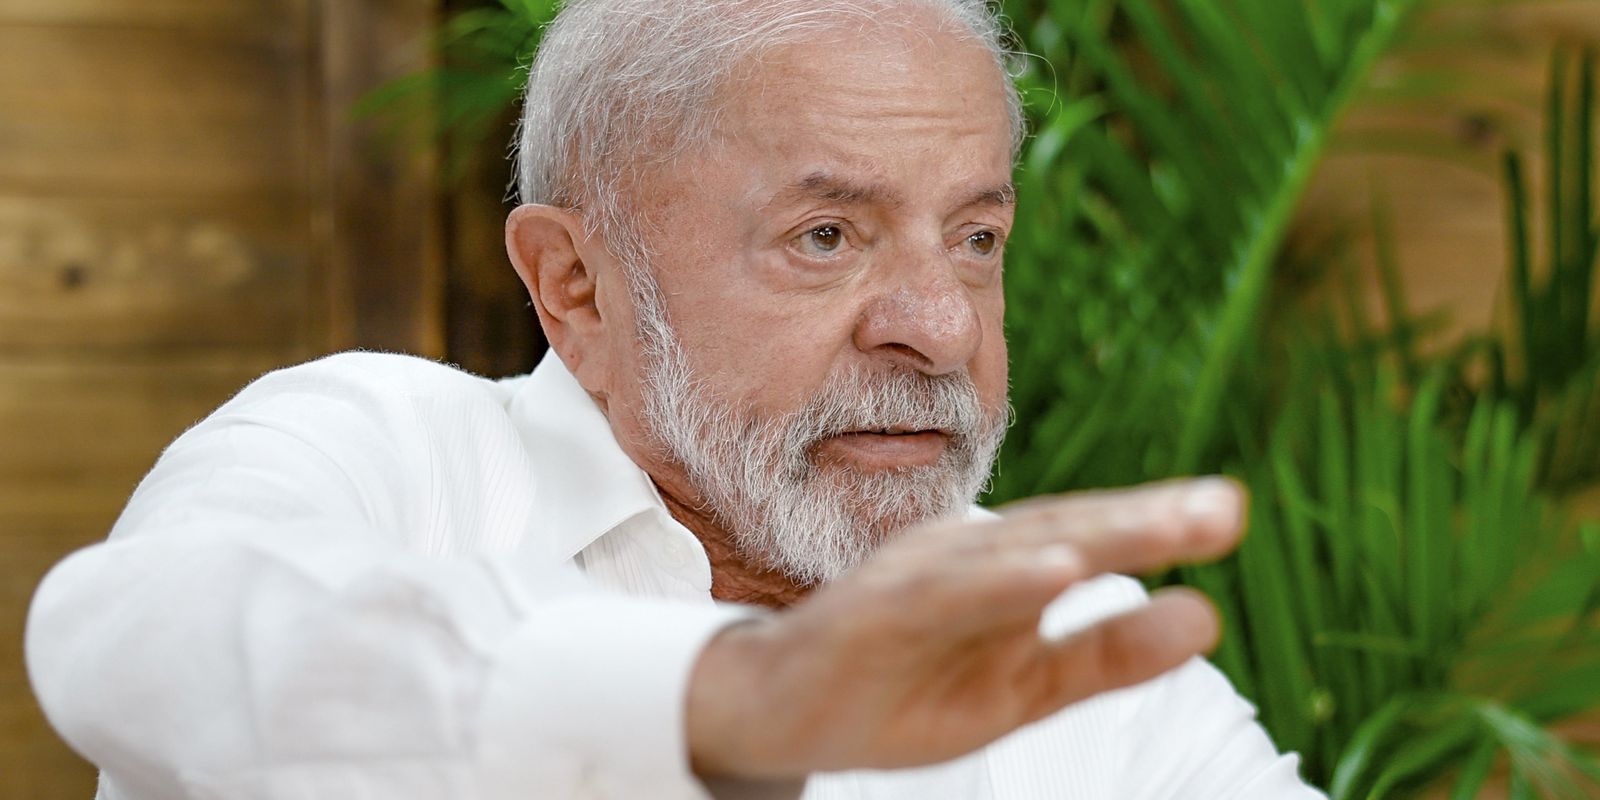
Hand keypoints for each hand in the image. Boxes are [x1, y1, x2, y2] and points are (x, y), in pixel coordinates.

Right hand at [685, 477, 1245, 779]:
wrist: (779, 710)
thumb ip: (1108, 653)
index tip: (1228, 511)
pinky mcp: (869, 618)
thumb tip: (1207, 617)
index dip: (1155, 524)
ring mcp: (912, 584)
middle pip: (1059, 530)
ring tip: (1155, 534)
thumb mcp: (1025, 683)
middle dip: (1140, 520)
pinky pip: (938, 598)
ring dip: (1081, 539)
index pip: (1086, 536)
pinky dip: (994, 581)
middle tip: (1223, 507)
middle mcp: (961, 558)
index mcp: (999, 568)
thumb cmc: (903, 687)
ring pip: (1005, 556)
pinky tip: (1051, 571)